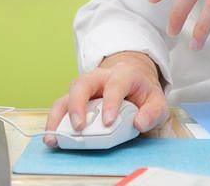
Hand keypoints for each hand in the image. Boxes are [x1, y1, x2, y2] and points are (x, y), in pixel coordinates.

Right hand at [44, 51, 167, 147]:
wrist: (133, 76)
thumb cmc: (143, 91)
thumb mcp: (157, 100)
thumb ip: (153, 112)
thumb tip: (139, 123)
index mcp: (123, 74)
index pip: (115, 84)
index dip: (111, 102)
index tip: (108, 121)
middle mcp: (101, 76)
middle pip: (84, 83)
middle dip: (78, 105)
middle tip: (79, 127)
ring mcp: (87, 85)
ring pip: (69, 92)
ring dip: (60, 114)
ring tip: (56, 135)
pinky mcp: (77, 96)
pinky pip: (62, 103)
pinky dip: (55, 119)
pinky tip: (53, 135)